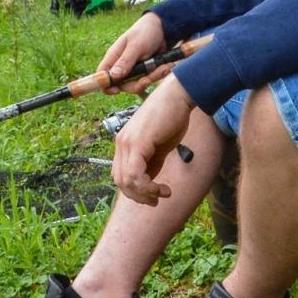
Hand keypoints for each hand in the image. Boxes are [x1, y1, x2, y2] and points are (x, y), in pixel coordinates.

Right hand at [97, 12, 171, 94]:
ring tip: (164, 67)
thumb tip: (113, 76)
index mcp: (114, 57)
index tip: (117, 90)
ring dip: (152, 77)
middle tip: (151, 77)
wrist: (164, 28)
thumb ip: (125, 61)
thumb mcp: (136, 45)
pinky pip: (149, 79)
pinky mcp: (144, 70)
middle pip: (123, 85)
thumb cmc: (146, 31)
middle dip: (138, 83)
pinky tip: (167, 66)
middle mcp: (121, 65)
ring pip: (138, 83)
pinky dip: (158, 74)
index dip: (106, 86)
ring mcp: (133, 69)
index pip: (102, 75)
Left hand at [111, 75, 196, 204]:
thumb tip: (148, 182)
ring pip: (126, 181)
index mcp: (124, 144)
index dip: (134, 191)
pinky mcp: (137, 143)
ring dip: (145, 194)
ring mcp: (127, 143)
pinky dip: (148, 187)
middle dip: (138, 196)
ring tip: (163, 193)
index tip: (153, 196)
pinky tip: (162, 189)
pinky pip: (135, 174)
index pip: (120, 175)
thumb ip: (150, 162)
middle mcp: (121, 143)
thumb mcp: (158, 146)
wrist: (178, 96)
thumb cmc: (171, 117)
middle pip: (120, 181)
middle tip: (156, 200)